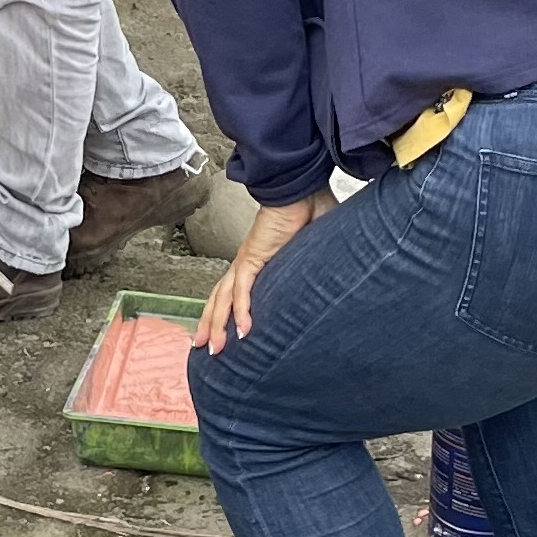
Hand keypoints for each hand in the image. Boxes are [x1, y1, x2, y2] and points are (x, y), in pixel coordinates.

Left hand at [195, 193, 332, 355]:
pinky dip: (241, 311)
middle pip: (221, 299)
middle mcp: (246, 263)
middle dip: (210, 325)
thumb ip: (315, 266)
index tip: (222, 331)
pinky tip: (242, 332)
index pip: (235, 290)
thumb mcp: (312, 249)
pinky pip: (244, 290)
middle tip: (203, 347)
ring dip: (216, 324)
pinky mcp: (254, 257)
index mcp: (256, 260)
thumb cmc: (307, 211)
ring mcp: (247, 260)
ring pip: (224, 299)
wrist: (300, 188)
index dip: (225, 311)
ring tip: (213, 348)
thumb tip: (333, 280)